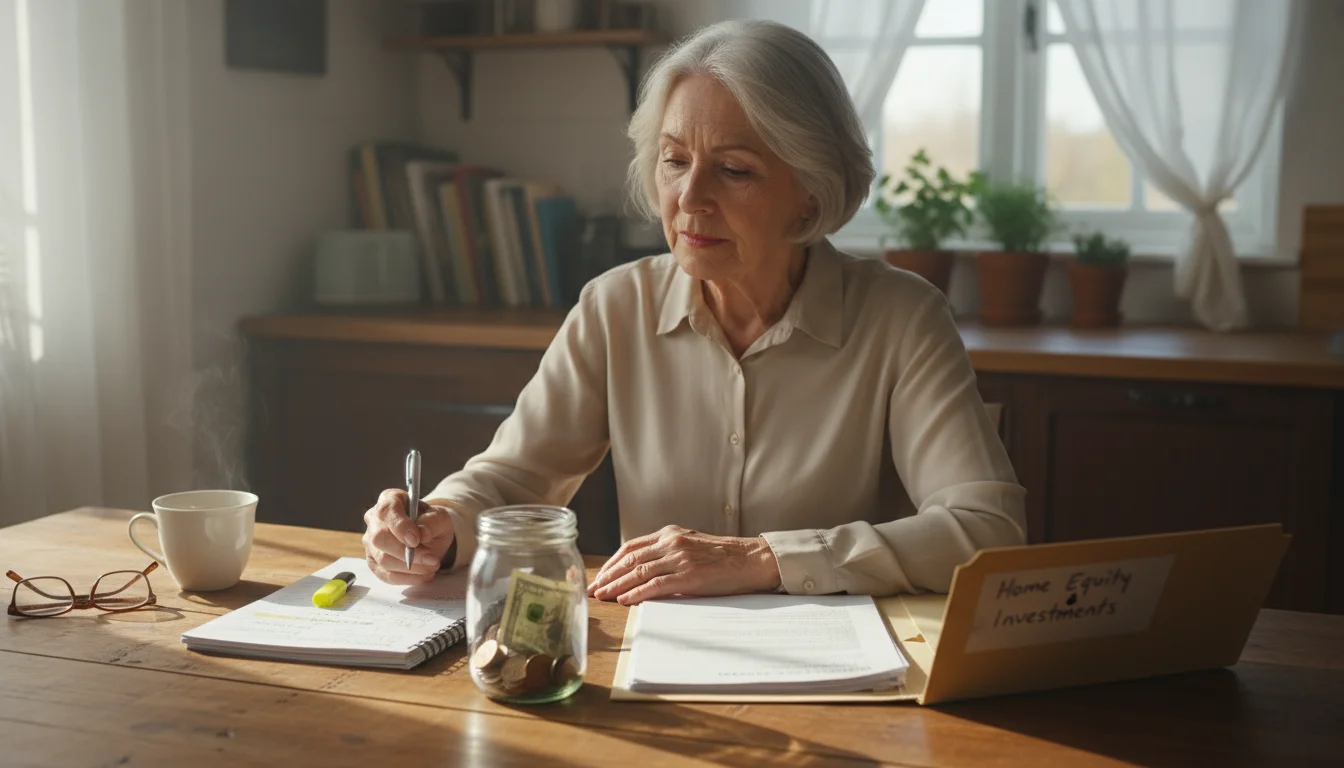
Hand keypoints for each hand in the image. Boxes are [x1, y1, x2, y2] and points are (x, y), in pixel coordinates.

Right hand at [361, 489, 455, 584]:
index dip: (400, 526)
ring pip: (382, 559)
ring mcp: (370, 542)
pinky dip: (407, 578)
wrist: (430, 537)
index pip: (387, 511)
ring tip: (432, 565)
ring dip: (411, 568)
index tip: (416, 539)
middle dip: (406, 553)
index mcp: (389, 500)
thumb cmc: (431, 523)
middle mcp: (374, 519)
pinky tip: (423, 575)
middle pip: (379, 538)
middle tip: (431, 559)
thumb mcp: (440, 518)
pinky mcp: (373, 562)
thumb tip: (421, 534)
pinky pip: (385, 575)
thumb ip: (433, 522)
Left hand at [586, 525, 780, 604]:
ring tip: (603, 596)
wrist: (752, 560)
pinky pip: (656, 585)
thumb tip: (644, 571)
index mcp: (670, 534)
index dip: (611, 562)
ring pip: (638, 571)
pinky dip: (636, 593)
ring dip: (616, 585)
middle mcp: (671, 543)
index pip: (631, 547)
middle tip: (593, 588)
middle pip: (629, 559)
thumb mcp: (691, 545)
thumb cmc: (723, 557)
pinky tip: (625, 600)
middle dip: (608, 575)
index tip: (599, 575)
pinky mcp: (689, 576)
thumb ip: (668, 552)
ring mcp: (680, 558)